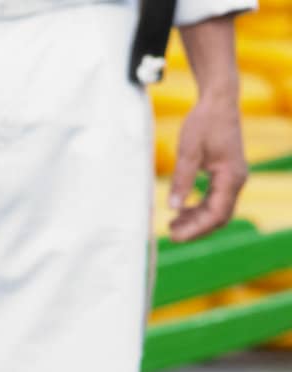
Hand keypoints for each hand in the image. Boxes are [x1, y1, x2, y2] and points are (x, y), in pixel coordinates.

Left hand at [169, 95, 248, 242]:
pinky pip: (215, 199)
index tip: (174, 236)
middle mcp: (237, 179)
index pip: (217, 214)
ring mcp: (233, 177)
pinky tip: (180, 211)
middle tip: (170, 234)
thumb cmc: (204, 122)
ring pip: (217, 210)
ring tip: (171, 225)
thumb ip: (182, 180)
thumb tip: (173, 207)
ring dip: (196, 220)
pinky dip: (199, 208)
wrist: (218, 100)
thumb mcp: (188, 152)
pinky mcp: (226, 174)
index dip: (195, 229)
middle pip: (218, 217)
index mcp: (231, 176)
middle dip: (195, 229)